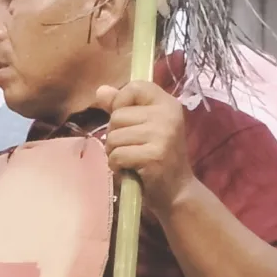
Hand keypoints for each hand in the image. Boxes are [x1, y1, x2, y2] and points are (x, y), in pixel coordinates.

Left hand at [97, 79, 193, 205]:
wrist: (176, 190)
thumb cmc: (155, 157)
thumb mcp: (142, 127)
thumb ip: (121, 107)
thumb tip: (100, 90)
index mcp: (168, 103)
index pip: (135, 86)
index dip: (120, 103)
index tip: (126, 121)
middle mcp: (168, 115)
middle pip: (117, 115)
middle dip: (115, 135)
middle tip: (131, 148)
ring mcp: (163, 134)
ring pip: (114, 136)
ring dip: (114, 152)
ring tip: (131, 159)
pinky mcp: (154, 155)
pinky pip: (117, 155)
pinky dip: (116, 166)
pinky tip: (130, 169)